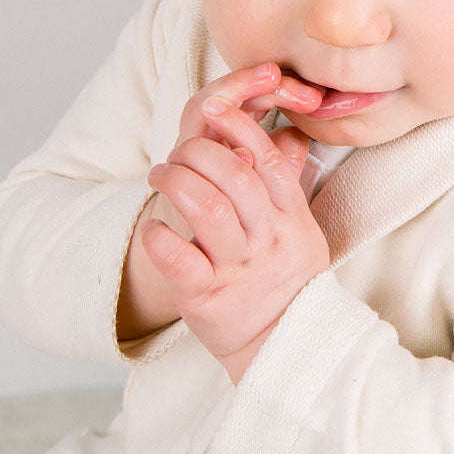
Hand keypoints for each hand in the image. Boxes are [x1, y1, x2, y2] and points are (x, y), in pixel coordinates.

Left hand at [116, 63, 323, 351]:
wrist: (285, 346)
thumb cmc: (285, 276)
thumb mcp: (300, 228)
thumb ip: (286, 183)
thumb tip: (283, 133)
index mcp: (289, 216)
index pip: (267, 158)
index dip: (240, 126)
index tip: (217, 106)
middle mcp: (266, 237)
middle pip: (233, 174)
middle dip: (198, 152)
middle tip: (178, 152)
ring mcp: (237, 267)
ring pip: (205, 207)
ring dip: (174, 182)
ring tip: (161, 176)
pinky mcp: (206, 295)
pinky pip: (177, 257)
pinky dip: (158, 236)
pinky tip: (152, 229)